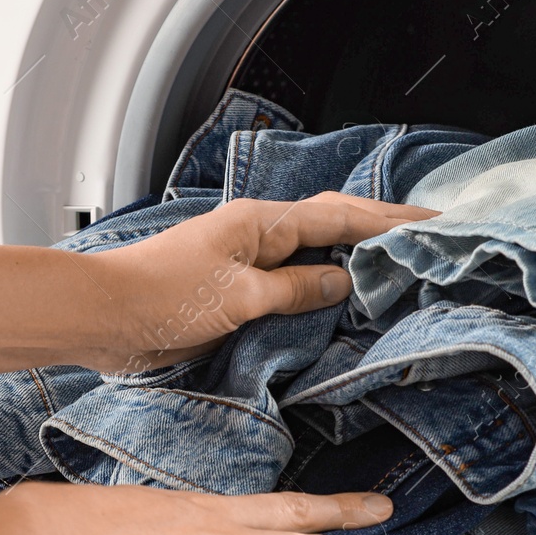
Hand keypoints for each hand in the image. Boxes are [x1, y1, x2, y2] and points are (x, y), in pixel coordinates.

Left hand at [89, 192, 435, 373]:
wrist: (102, 317)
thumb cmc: (161, 298)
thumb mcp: (241, 298)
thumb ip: (296, 289)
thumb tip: (343, 279)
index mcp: (261, 224)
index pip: (341, 217)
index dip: (390, 221)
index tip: (433, 222)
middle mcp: (255, 235)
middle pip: (330, 224)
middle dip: (378, 229)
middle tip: (424, 238)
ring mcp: (243, 261)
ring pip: (311, 252)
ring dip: (351, 256)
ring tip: (394, 266)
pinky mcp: (230, 290)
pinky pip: (289, 281)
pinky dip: (320, 283)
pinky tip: (336, 298)